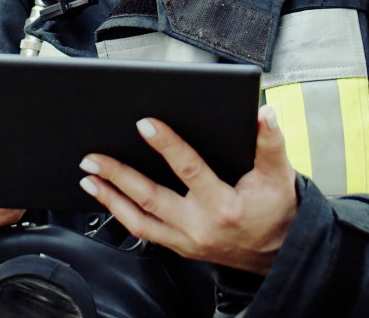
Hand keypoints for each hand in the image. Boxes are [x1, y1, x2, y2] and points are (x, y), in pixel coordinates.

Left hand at [78, 105, 296, 274]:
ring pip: (140, 221)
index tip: (144, 123)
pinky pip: (144, 232)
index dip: (166, 145)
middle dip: (118, 175)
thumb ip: (271, 142)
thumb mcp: (279, 175)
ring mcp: (187, 241)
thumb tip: (264, 113)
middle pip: (151, 198)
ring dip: (110, 198)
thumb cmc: (276, 210)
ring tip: (87, 177)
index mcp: (224, 205)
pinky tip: (104, 196)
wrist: (281, 254)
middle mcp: (200, 227)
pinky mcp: (180, 248)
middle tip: (93, 157)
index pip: (189, 170)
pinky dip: (121, 214)